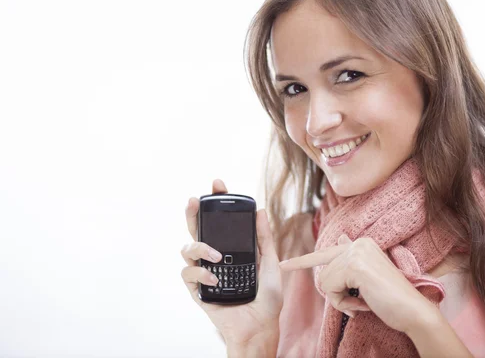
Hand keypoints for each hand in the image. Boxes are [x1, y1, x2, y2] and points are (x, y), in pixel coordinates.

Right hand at [181, 179, 282, 346]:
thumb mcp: (271, 263)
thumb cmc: (267, 298)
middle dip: (193, 212)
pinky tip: (215, 279)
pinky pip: (188, 274)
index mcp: (231, 248)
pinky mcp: (197, 290)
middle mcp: (215, 257)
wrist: (260, 327)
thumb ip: (263, 237)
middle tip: (195, 199)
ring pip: (186, 249)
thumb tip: (259, 210)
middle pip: (197, 229)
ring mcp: (204, 272)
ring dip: (200, 247)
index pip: (220, 221)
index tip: (218, 184)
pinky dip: (200, 274)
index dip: (217, 202)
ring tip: (218, 257)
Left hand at [279, 234, 436, 333]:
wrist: (413, 311)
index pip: (325, 252)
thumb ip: (350, 264)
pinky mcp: (354, 265)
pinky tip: (364, 303)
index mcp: (361, 244)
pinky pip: (330, 289)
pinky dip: (343, 303)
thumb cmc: (391, 300)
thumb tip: (341, 237)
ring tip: (364, 301)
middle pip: (325, 272)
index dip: (302, 261)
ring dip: (341, 300)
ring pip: (326, 281)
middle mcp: (358, 243)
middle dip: (337, 293)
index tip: (283, 264)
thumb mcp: (367, 278)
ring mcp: (356, 252)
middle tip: (360, 300)